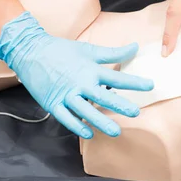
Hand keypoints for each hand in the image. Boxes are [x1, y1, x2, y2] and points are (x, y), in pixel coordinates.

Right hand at [0, 12, 153, 138]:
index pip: (116, 77)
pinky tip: (89, 133)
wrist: (30, 52)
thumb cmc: (62, 50)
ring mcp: (65, 94)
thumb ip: (113, 53)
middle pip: (102, 96)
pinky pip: (66, 118)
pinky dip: (77, 126)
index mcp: (89, 69)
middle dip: (120, 105)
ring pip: (85, 111)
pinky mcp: (52, 103)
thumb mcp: (89, 50)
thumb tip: (135, 47)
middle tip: (135, 113)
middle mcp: (79, 83)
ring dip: (100, 122)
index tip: (150, 85)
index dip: (134, 82)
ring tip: (115, 132)